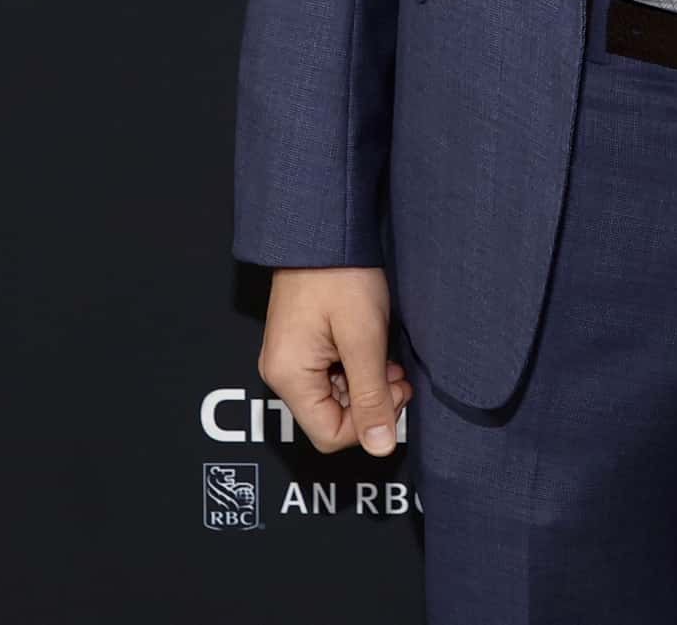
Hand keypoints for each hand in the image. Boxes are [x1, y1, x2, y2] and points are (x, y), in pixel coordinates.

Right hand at [258, 266, 412, 456]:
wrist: (323, 229)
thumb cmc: (341, 275)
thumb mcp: (364, 338)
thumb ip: (372, 396)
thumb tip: (380, 446)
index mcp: (289, 377)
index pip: (330, 436)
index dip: (369, 423)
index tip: (395, 391)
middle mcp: (281, 373)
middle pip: (330, 419)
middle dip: (369, 402)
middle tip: (395, 373)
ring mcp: (288, 359)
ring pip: (334, 399)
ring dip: (365, 385)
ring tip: (386, 357)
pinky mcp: (300, 347)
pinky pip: (329, 377)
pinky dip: (355, 370)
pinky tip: (371, 348)